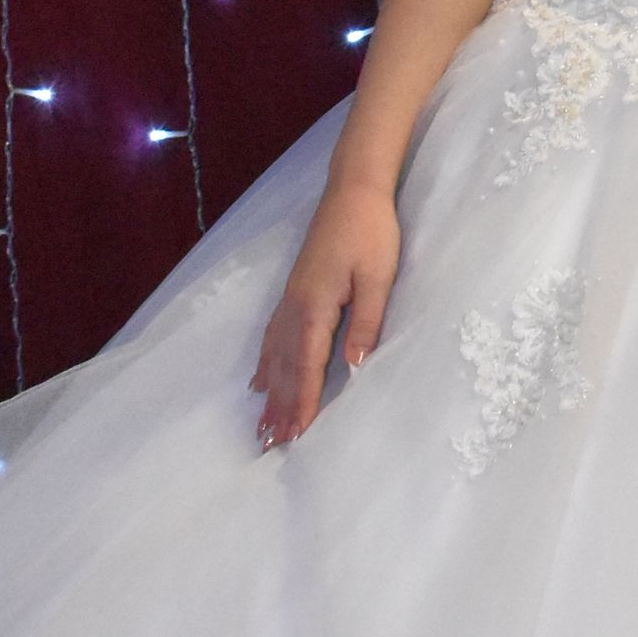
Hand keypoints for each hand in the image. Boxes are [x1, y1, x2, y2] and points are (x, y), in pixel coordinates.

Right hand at [251, 178, 401, 447]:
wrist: (353, 191)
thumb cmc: (371, 232)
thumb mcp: (378, 278)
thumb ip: (367, 322)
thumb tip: (354, 367)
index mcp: (316, 305)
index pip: (307, 364)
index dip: (302, 400)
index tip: (297, 434)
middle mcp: (295, 306)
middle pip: (284, 366)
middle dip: (279, 406)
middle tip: (271, 445)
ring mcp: (290, 298)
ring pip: (274, 355)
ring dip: (269, 392)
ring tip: (262, 425)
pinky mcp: (295, 291)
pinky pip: (272, 336)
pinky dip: (264, 363)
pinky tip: (258, 380)